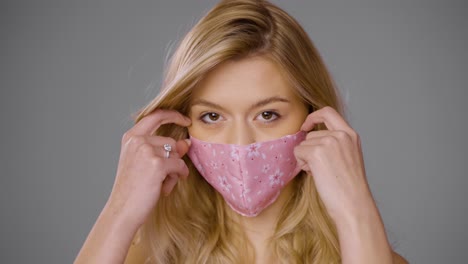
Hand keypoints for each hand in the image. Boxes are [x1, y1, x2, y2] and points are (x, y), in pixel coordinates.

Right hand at [107, 109, 190, 227]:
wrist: (122, 211)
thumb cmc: (133, 189)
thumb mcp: (146, 165)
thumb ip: (164, 151)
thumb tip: (186, 142)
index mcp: (131, 138)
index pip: (155, 116)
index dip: (173, 115)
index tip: (186, 120)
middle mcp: (138, 141)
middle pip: (171, 142)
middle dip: (173, 159)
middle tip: (162, 177)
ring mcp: (147, 151)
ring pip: (176, 155)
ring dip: (174, 170)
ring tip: (160, 183)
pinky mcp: (157, 164)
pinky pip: (180, 166)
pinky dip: (179, 176)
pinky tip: (167, 187)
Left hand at [294, 106, 374, 225]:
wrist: (353, 204)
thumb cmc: (349, 187)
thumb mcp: (348, 157)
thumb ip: (335, 144)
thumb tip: (309, 138)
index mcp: (351, 135)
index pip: (328, 112)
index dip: (313, 116)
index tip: (306, 126)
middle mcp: (341, 135)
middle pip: (311, 134)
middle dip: (309, 150)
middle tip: (319, 168)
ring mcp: (329, 142)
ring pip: (303, 144)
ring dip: (306, 159)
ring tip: (321, 173)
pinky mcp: (316, 152)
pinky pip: (298, 152)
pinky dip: (302, 164)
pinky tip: (315, 174)